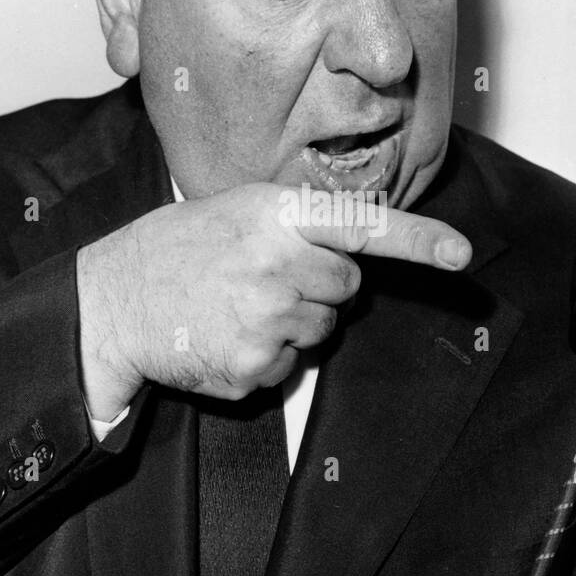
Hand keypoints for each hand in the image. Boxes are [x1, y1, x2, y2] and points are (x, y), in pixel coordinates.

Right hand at [76, 184, 471, 417]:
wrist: (113, 300)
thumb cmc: (178, 249)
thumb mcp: (236, 210)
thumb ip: (298, 222)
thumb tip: (351, 253)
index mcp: (276, 216)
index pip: (362, 226)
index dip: (419, 242)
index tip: (461, 254)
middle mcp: (277, 264)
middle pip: (347, 286)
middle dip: (319, 285)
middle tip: (264, 277)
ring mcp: (266, 318)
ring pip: (322, 329)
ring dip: (292, 322)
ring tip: (237, 304)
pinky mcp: (253, 365)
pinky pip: (290, 366)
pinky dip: (265, 356)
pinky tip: (226, 334)